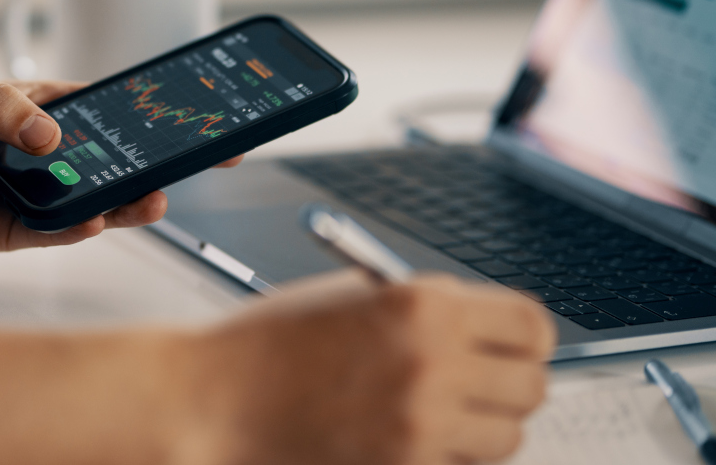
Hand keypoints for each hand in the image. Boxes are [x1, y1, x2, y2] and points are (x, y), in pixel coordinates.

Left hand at [0, 73, 241, 255]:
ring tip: (152, 198)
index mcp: (35, 108)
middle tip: (198, 161)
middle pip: (110, 158)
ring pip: (90, 199)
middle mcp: (40, 153)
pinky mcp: (8, 231)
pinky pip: (52, 232)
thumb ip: (0, 108)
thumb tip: (51, 136)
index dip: (149, 112)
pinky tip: (97, 220)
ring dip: (124, 200)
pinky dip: (76, 228)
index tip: (193, 116)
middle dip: (154, 161)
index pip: (105, 108)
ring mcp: (28, 193)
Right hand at [174, 271, 554, 464]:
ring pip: (506, 438)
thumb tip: (487, 332)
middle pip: (531, 387)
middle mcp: (432, 364)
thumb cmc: (269, 343)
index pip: (532, 327)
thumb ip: (426, 310)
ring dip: (481, 427)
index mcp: (422, 305)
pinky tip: (406, 437)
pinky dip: (446, 456)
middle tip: (478, 381)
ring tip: (436, 413)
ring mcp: (420, 426)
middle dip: (508, 384)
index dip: (524, 338)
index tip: (509, 345)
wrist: (214, 399)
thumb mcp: (352, 298)